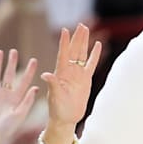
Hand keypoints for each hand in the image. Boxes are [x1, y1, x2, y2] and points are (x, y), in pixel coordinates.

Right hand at [0, 49, 37, 143]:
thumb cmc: (5, 129)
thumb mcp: (19, 115)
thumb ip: (27, 102)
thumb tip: (36, 88)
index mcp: (16, 99)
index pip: (24, 82)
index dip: (29, 71)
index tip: (34, 60)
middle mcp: (5, 94)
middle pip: (9, 75)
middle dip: (12, 63)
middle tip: (14, 51)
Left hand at [39, 24, 101, 143]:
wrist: (66, 118)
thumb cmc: (57, 109)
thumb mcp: (54, 97)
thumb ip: (52, 85)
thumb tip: (45, 75)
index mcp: (60, 73)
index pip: (63, 54)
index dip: (64, 42)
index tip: (64, 30)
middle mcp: (69, 71)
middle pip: (74, 50)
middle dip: (77, 37)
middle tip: (80, 25)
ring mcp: (78, 74)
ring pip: (82, 54)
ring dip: (84, 42)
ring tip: (85, 29)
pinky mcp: (86, 80)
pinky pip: (91, 64)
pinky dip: (94, 55)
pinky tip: (97, 45)